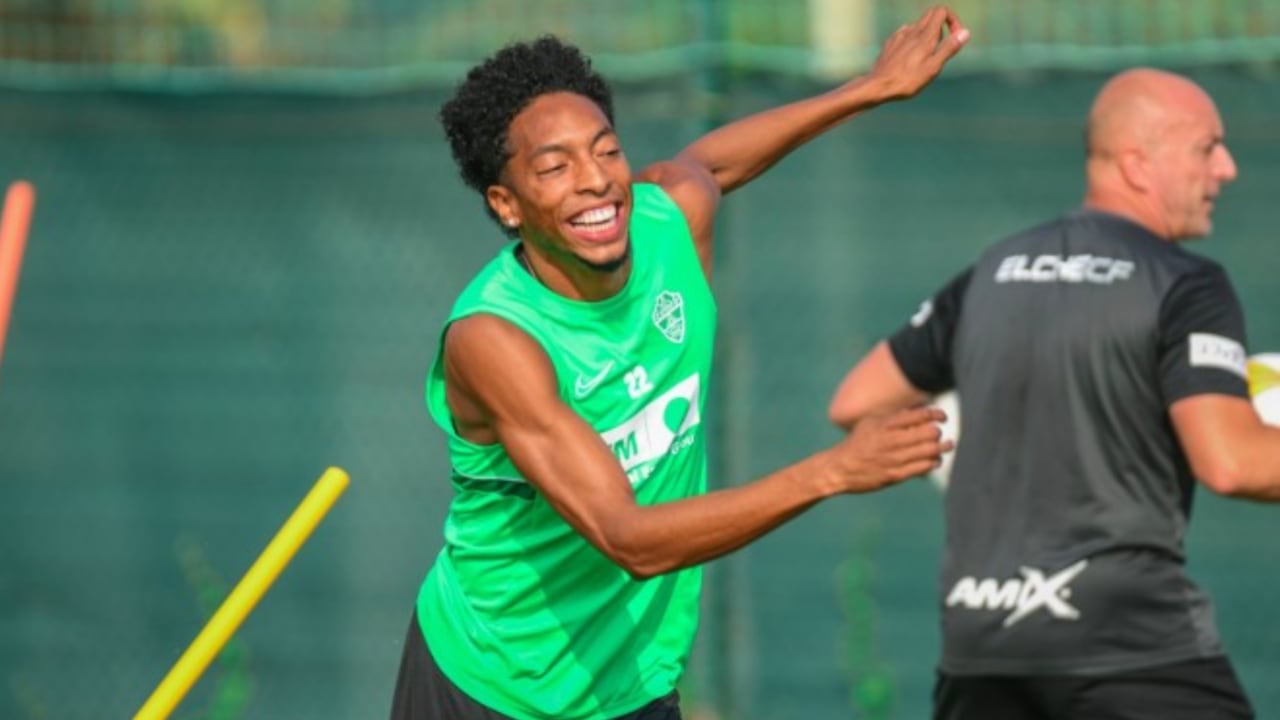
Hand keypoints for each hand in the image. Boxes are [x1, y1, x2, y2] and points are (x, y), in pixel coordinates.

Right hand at [824, 405, 952, 493]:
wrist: (840, 468)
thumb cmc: (857, 443)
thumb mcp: (871, 423)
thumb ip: (893, 416)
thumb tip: (918, 409)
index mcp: (886, 424)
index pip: (920, 415)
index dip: (936, 414)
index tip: (942, 417)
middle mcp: (892, 441)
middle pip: (929, 433)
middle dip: (938, 432)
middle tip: (939, 434)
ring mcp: (894, 459)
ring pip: (930, 451)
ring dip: (942, 448)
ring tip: (946, 446)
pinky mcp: (895, 475)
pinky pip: (923, 468)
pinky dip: (933, 462)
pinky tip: (934, 460)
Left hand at [861, 5, 968, 100]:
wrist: (877, 86)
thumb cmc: (907, 80)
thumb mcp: (933, 67)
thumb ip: (949, 48)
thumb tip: (965, 32)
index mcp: (925, 36)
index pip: (941, 11)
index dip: (952, 20)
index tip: (954, 37)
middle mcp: (912, 31)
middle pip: (930, 15)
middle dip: (942, 26)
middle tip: (940, 47)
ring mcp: (899, 36)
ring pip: (918, 26)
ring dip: (927, 35)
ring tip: (924, 58)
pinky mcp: (891, 43)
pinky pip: (906, 34)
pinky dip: (913, 41)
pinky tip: (910, 58)